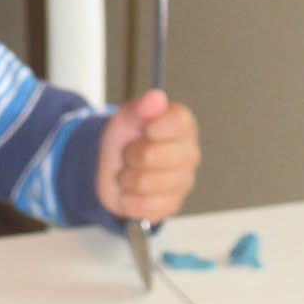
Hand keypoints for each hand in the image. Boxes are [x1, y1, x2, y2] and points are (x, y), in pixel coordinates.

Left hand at [96, 88, 200, 223]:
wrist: (114, 169)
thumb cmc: (125, 140)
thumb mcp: (126, 118)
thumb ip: (140, 108)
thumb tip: (156, 97)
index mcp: (183, 127)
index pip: (179, 123)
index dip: (154, 127)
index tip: (144, 129)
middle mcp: (189, 154)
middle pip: (152, 155)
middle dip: (130, 154)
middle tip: (130, 152)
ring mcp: (183, 183)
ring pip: (144, 183)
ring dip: (126, 177)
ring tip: (130, 171)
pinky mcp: (171, 206)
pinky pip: (143, 206)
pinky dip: (128, 199)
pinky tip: (132, 191)